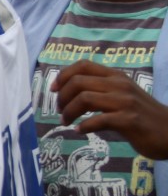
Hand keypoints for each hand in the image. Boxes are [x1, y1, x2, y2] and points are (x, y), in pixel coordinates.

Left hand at [52, 61, 167, 158]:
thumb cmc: (142, 115)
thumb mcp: (122, 95)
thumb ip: (101, 91)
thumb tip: (70, 95)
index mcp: (116, 76)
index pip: (83, 65)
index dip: (63, 75)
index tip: (53, 90)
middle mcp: (120, 85)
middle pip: (78, 82)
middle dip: (62, 97)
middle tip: (60, 111)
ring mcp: (125, 101)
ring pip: (84, 98)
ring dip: (69, 112)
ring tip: (66, 122)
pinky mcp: (129, 120)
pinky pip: (98, 120)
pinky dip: (84, 126)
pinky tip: (80, 131)